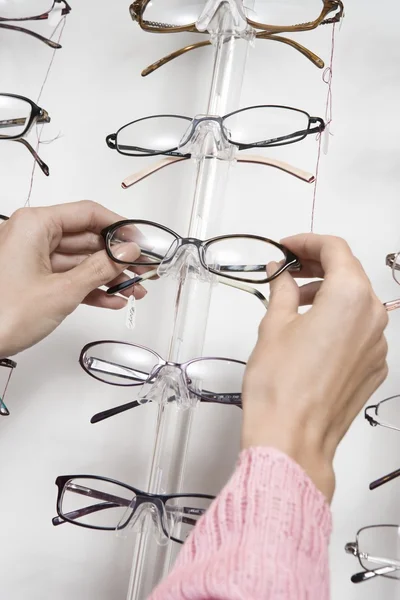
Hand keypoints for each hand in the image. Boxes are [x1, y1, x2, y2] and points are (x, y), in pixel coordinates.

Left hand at [0, 201, 144, 356]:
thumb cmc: (1, 314)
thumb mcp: (62, 291)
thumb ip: (100, 268)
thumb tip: (127, 252)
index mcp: (34, 225)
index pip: (87, 213)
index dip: (118, 227)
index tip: (140, 241)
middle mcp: (33, 236)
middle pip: (87, 238)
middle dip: (117, 257)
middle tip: (144, 269)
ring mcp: (32, 258)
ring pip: (81, 261)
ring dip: (108, 277)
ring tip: (134, 290)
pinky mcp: (33, 278)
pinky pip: (69, 277)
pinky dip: (91, 288)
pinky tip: (112, 299)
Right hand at [241, 234, 387, 501]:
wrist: (292, 439)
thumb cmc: (281, 388)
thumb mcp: (273, 324)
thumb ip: (283, 289)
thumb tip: (283, 274)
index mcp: (350, 298)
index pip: (335, 249)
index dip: (307, 241)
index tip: (288, 247)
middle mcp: (372, 319)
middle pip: (350, 273)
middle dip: (318, 265)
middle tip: (289, 268)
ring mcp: (377, 347)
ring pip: (356, 303)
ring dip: (328, 293)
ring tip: (296, 301)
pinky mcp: (373, 369)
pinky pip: (360, 331)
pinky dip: (338, 320)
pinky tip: (311, 331)